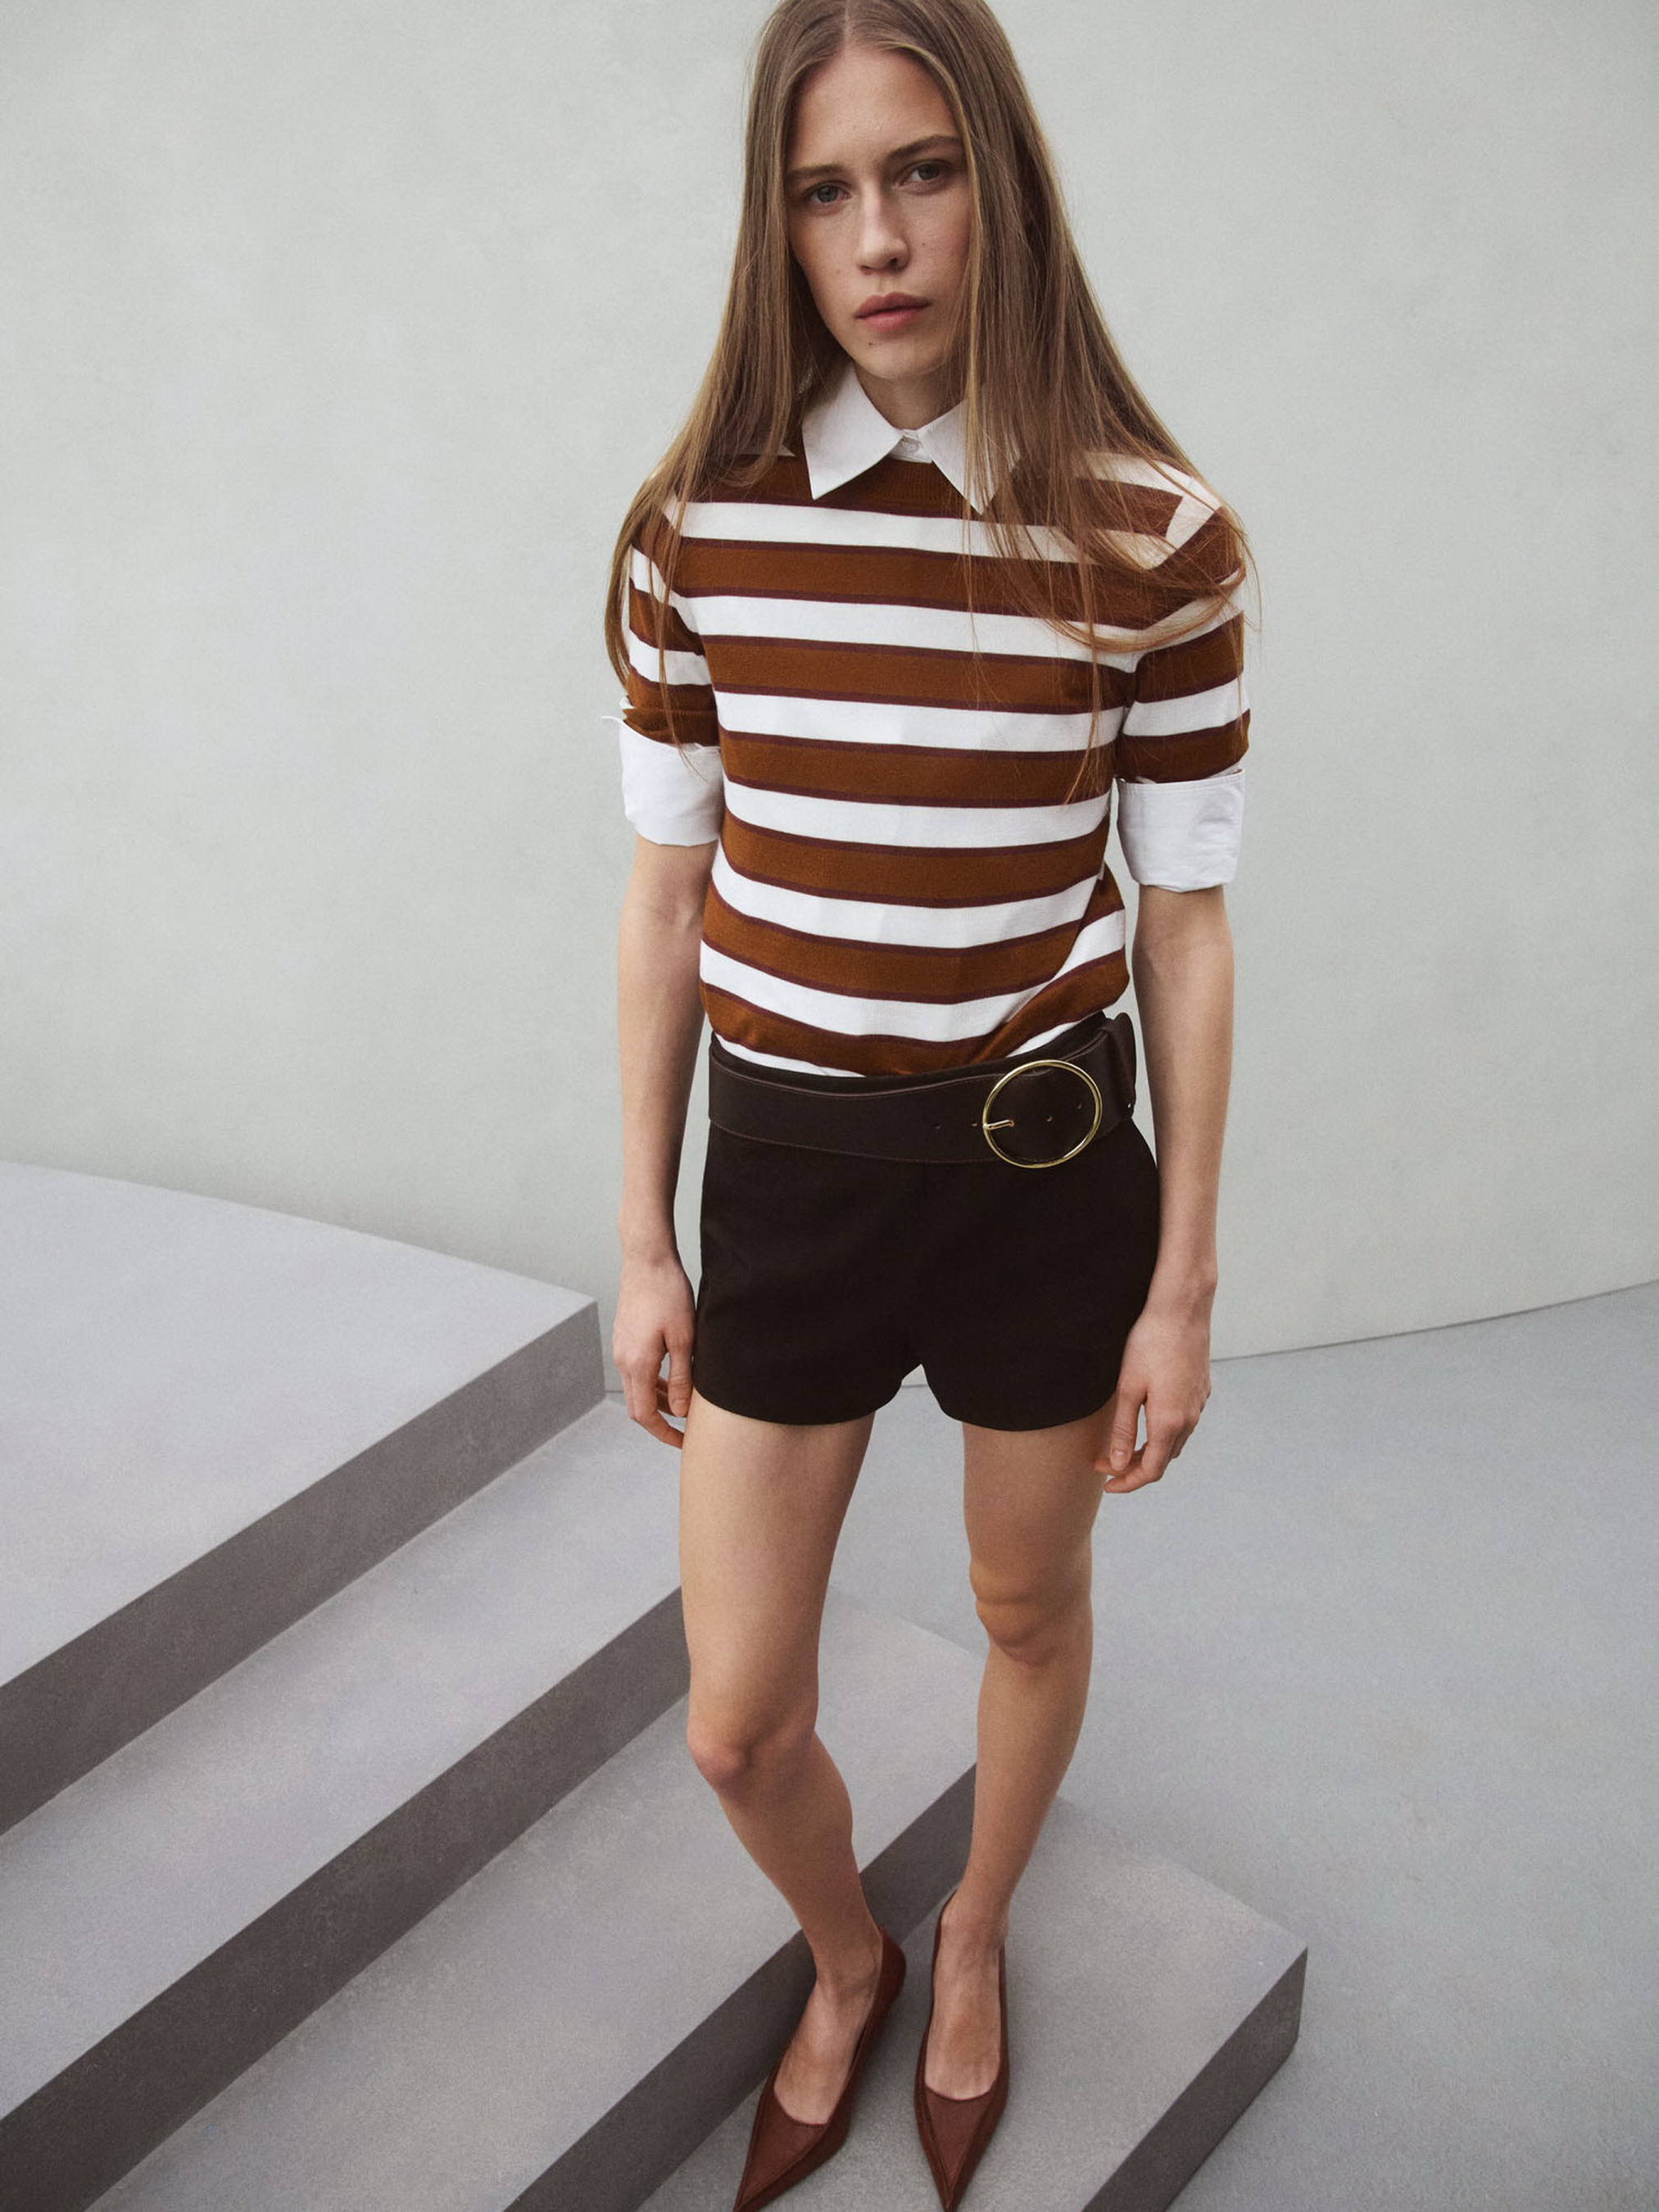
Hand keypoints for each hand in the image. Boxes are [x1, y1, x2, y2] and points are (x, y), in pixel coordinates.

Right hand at [613, 1250, 696, 1447]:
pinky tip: (674, 1377)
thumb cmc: (669, 1294)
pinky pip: (637, 1371)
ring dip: (659, 1400)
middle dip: (661, 1421)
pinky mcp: (624, 1338)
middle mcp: (623, 1360)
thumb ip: (682, 1378)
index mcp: (637, 1364)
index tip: (684, 1442)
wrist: (647, 1259)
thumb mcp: (684, 1339)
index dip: (664, 1434)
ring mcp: (621, 1349)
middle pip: (637, 1406)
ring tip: (686, 1403)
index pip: (645, 1415)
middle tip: (688, 1429)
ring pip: (637, 1388)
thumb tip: (682, 1412)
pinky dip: (654, 1382)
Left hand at [1096, 1297, 1212, 1492]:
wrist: (1182, 1310)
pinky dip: (1163, 1433)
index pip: (1151, 1470)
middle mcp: (1189, 1419)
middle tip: (1106, 1463)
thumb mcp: (1128, 1388)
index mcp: (1169, 1422)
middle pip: (1164, 1459)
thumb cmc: (1150, 1344)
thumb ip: (1124, 1430)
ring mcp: (1198, 1404)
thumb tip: (1119, 1465)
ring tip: (1124, 1446)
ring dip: (1150, 1451)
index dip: (1128, 1482)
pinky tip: (1147, 1420)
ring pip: (1174, 1442)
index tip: (1107, 1483)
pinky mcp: (1201, 1390)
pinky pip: (1183, 1423)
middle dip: (1135, 1467)